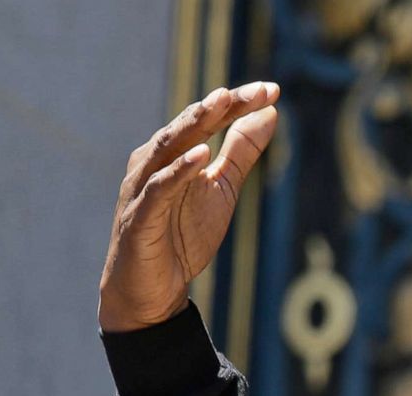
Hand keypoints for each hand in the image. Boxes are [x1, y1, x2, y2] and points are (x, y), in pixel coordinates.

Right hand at [99, 82, 279, 332]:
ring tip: (219, 105)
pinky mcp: (139, 217)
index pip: (209, 121)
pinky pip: (158, 189)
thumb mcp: (222, 188)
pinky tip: (199, 157)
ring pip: (167, 148)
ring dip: (193, 126)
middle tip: (250, 90)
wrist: (153, 289)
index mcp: (176, 153)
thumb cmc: (182, 234)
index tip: (271, 90)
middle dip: (219, 107)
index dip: (238, 104)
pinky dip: (177, 171)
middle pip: (189, 127)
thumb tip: (270, 113)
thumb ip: (241, 151)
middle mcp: (155, 162)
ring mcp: (144, 188)